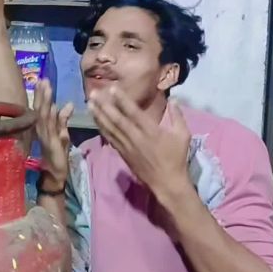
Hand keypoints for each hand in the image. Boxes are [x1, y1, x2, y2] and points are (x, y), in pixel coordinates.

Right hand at [34, 79, 73, 185]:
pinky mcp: (50, 143)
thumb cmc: (58, 154)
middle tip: (42, 79)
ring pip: (43, 115)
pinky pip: (49, 128)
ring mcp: (45, 136)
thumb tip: (68, 103)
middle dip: (41, 94)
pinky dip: (49, 117)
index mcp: (43, 126)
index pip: (41, 107)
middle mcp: (41, 129)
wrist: (55, 174)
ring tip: (46, 88)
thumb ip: (64, 119)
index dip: (42, 94)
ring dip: (44, 101)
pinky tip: (50, 107)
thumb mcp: (62, 133)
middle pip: (40, 108)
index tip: (43, 80)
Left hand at [89, 86, 190, 202]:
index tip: (112, 89)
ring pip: (110, 129)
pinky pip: (110, 139)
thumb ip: (178, 116)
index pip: (133, 112)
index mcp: (151, 131)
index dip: (122, 100)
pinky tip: (96, 121)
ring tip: (89, 104)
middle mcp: (136, 137)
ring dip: (99, 116)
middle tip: (93, 94)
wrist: (167, 182)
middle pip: (117, 119)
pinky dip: (102, 129)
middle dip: (104, 106)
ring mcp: (127, 147)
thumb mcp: (183, 135)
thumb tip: (174, 99)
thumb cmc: (176, 158)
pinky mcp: (123, 154)